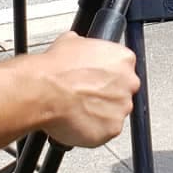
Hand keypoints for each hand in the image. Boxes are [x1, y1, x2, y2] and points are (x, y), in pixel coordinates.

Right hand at [39, 32, 139, 147]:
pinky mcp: (113, 129)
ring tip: (78, 109)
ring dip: (100, 112)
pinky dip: (93, 129)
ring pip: (114, 112)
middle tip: (86, 95)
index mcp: (123, 59)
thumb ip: (87, 47)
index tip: (96, 79)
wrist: (44, 91)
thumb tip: (81, 48)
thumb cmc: (56, 68)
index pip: (123, 68)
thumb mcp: (72, 41)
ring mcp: (122, 107)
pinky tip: (78, 121)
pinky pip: (105, 131)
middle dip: (106, 94)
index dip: (107, 75)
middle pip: (122, 91)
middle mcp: (128, 83)